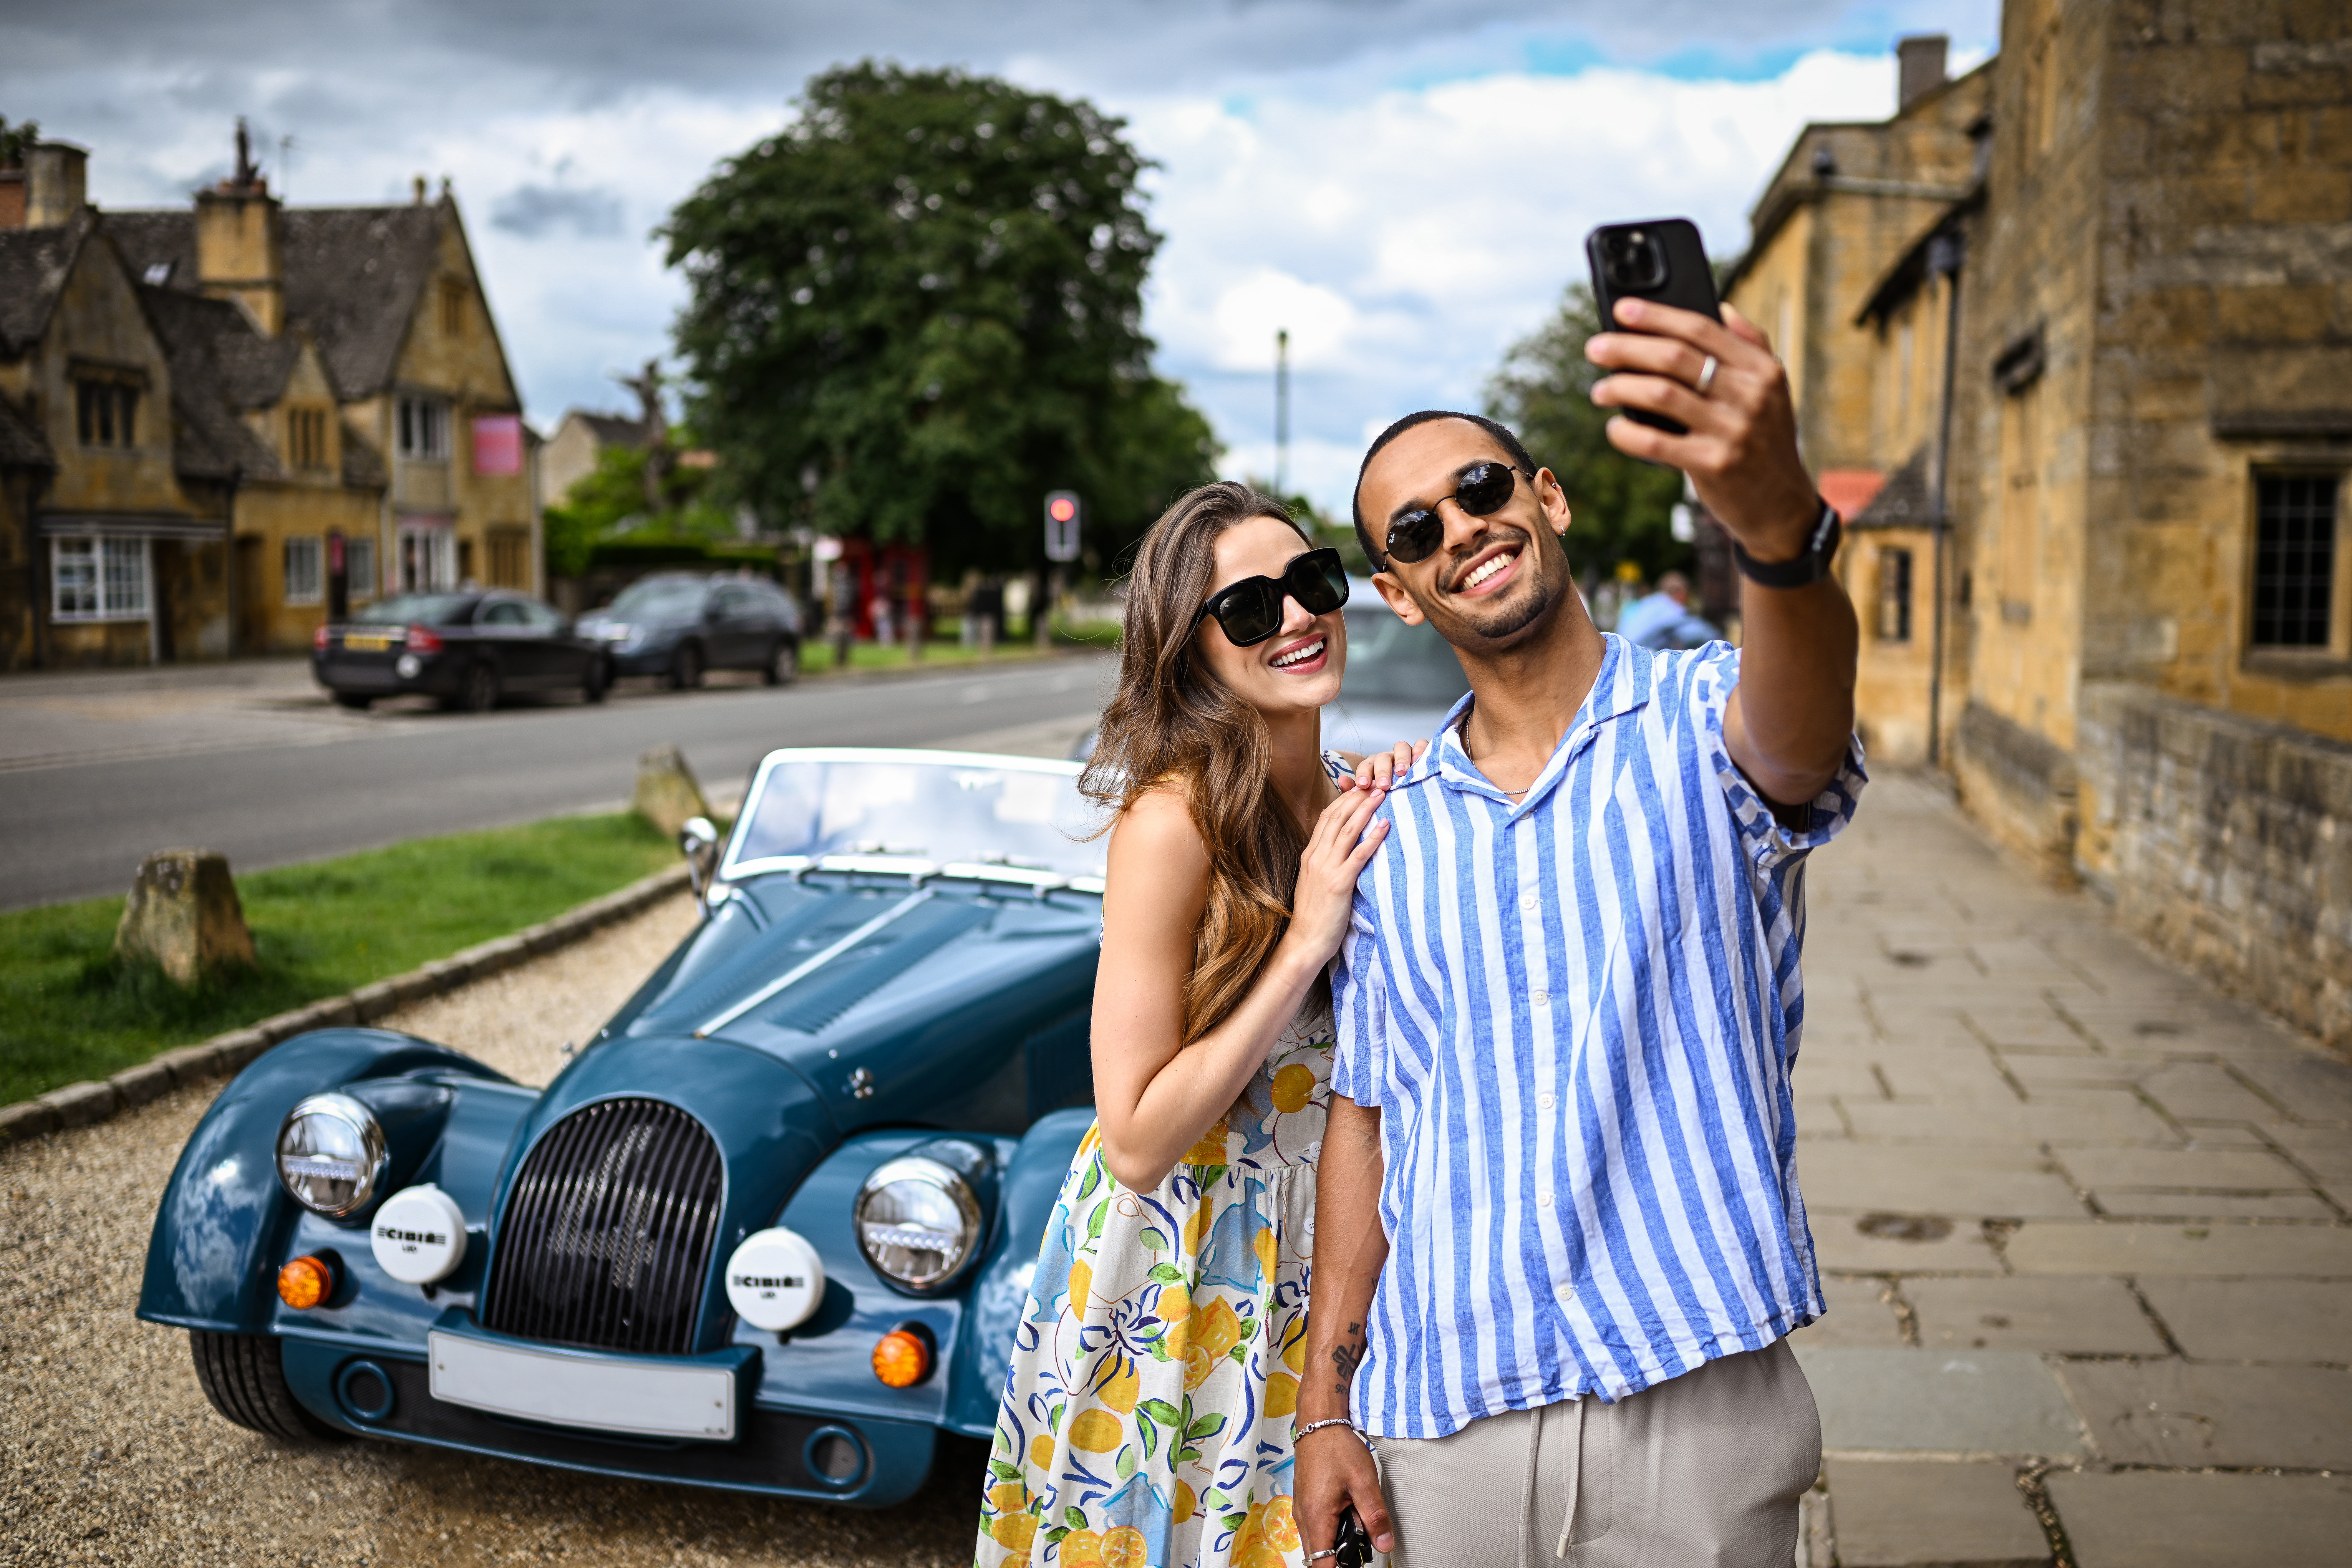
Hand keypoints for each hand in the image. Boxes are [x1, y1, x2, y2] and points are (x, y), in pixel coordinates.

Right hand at [1286, 784, 1389, 964]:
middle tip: (1375, 780)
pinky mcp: (1340, 884)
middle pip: (1337, 817)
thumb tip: (1341, 850)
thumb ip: (1326, 863)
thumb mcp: (1315, 882)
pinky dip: (1373, 838)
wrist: (1305, 942)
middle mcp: (1316, 857)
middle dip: (1356, 797)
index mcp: (1310, 855)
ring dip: (1366, 809)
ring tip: (1383, 794)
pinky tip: (1385, 825)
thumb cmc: (1314, 915)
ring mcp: (1326, 869)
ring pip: (1347, 830)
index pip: (1326, 818)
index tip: (1360, 786)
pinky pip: (1358, 855)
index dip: (1343, 800)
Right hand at [1296, 1427, 1395, 1558]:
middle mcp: (1303, 1518)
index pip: (1321, 1565)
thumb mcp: (1364, 1482)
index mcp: (1316, 1518)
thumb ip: (1375, 1517)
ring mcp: (1301, 1510)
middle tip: (1360, 1543)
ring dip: (1333, 1544)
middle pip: (1316, 1558)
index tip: (1355, 1562)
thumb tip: (1385, 1545)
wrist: (1319, 1423)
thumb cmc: (1337, 1448)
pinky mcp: (1303, 1502)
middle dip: (1338, 1558)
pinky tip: (1344, 1513)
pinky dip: (1327, 1530)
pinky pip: (1313, 1528)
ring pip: (1314, 1544)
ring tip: (1355, 1524)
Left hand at [1347, 739, 1427, 791]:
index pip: (1365, 766)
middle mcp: (1389, 758)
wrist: (1411, 799)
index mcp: (1374, 767)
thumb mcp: (1370, 795)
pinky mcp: (1420, 753)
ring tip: (1402, 773)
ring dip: (1401, 759)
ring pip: (1401, 747)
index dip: (1363, 774)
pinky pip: (1421, 745)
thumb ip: (1355, 790)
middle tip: (1384, 785)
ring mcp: (1405, 754)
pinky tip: (1419, 760)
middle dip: (1382, 770)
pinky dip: (1420, 750)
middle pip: (1382, 757)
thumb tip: (1341, 781)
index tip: (1363, 785)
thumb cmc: (1388, 796)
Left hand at [1585, 298, 1819, 561]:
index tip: (1621, 309)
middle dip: (1627, 349)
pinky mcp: (1713, 465)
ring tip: (1600, 390)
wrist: (1782, 505)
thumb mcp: (1773, 390)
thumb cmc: (1764, 440)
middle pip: (1675, 358)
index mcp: (1762, 369)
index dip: (1656, 316)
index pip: (1701, 329)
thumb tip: (1722, 307)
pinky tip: (1615, 428)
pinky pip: (1656, 443)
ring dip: (1621, 388)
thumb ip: (1751, 346)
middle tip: (1595, 348)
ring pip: (1661, 394)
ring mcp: (1732, 430)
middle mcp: (1750, 395)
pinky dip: (1627, 433)